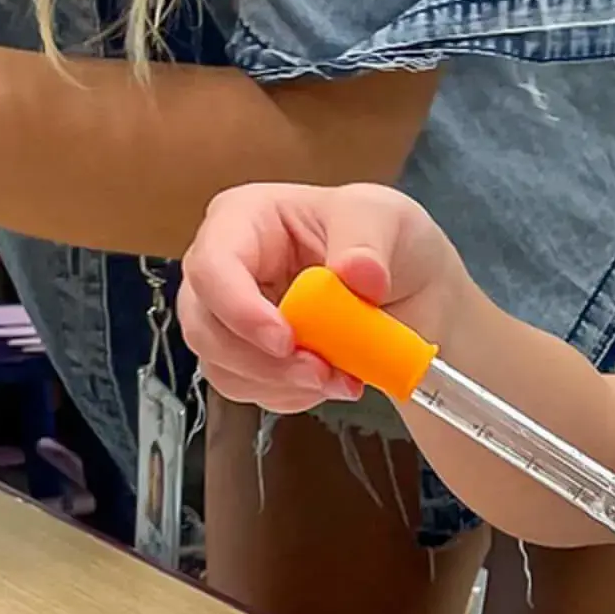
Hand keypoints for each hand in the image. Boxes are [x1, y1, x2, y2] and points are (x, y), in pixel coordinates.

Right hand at [177, 182, 470, 412]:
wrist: (409, 285)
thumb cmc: (384, 237)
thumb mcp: (386, 218)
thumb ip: (368, 243)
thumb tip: (357, 272)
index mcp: (243, 219)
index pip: (212, 266)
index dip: (239, 309)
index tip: (285, 340)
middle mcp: (224, 268)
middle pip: (205, 326)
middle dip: (263, 362)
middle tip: (321, 371)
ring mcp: (230, 315)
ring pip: (223, 366)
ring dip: (282, 384)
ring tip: (341, 376)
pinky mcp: (248, 355)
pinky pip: (250, 389)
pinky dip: (292, 395)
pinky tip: (331, 379)